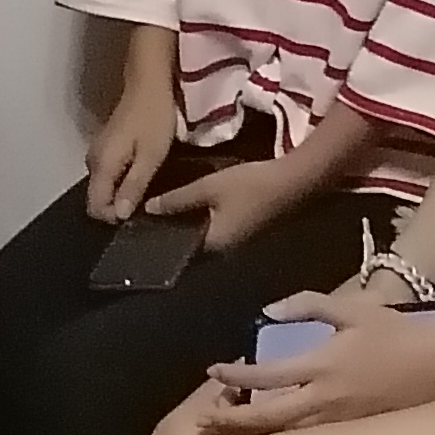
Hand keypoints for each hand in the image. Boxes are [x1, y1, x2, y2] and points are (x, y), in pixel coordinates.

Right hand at [83, 88, 178, 222]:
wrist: (148, 84)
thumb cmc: (154, 118)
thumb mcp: (151, 157)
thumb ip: (133, 187)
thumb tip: (121, 215)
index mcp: (101, 166)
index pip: (95, 208)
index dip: (115, 217)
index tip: (139, 211)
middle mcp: (92, 161)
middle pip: (97, 198)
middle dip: (119, 206)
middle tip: (147, 199)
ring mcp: (96, 152)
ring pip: (103, 186)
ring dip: (121, 193)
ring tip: (146, 185)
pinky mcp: (104, 147)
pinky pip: (107, 174)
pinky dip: (121, 180)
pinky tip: (140, 172)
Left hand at [143, 150, 321, 253]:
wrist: (295, 181)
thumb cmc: (250, 186)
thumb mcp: (210, 188)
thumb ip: (178, 199)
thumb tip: (148, 209)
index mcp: (215, 246)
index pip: (179, 253)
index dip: (160, 242)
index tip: (140, 230)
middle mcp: (225, 250)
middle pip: (191, 246)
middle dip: (172, 233)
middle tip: (147, 218)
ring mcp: (237, 240)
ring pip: (204, 236)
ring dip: (187, 226)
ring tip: (163, 210)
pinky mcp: (245, 227)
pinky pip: (216, 227)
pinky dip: (201, 219)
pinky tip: (191, 204)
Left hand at [200, 299, 434, 434]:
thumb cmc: (396, 334)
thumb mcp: (352, 308)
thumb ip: (308, 305)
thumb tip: (269, 311)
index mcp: (321, 366)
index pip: (265, 377)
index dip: (233, 377)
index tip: (212, 371)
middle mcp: (324, 400)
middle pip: (266, 419)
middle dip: (231, 422)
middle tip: (204, 421)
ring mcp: (337, 423)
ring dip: (252, 434)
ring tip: (227, 430)